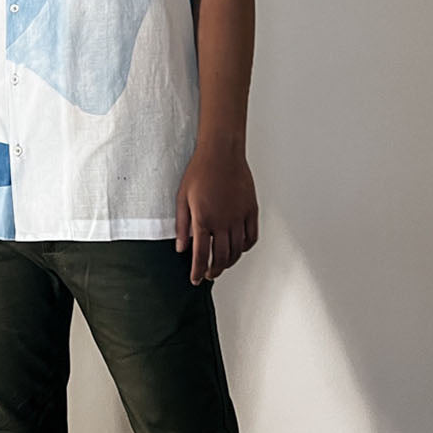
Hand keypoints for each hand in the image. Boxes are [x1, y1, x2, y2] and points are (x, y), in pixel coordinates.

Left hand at [175, 143, 258, 284]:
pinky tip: (238, 248)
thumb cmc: (199, 172)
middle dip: (214, 270)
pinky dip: (245, 248)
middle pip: (221, 257)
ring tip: (221, 264)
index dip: (197, 271)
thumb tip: (181, 248)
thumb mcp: (182, 198)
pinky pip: (251, 237)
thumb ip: (182, 225)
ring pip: (237, 250)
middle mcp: (223, 222)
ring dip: (229, 262)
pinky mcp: (251, 210)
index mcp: (203, 219)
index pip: (201, 255)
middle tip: (208, 274)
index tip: (195, 279)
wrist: (221, 153)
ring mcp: (239, 217)